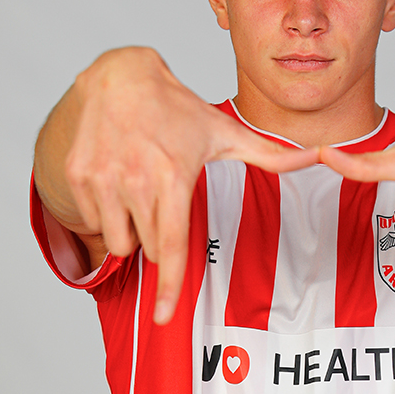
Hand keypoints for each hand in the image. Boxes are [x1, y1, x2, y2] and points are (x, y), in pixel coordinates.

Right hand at [35, 47, 315, 322]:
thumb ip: (270, 155)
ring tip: (140, 194)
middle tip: (162, 201)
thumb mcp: (223, 132)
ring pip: (118, 242)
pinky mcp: (78, 176)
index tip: (165, 316)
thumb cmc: (177, 110)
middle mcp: (134, 179)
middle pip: (146, 249)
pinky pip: (95, 223)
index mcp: (172, 176)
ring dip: (131, 232)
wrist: (119, 76)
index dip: (169, 287)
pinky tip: (118, 182)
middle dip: (156, 239)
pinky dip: (108, 215)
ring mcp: (102, 178)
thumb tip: (317, 157)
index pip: (170, 246)